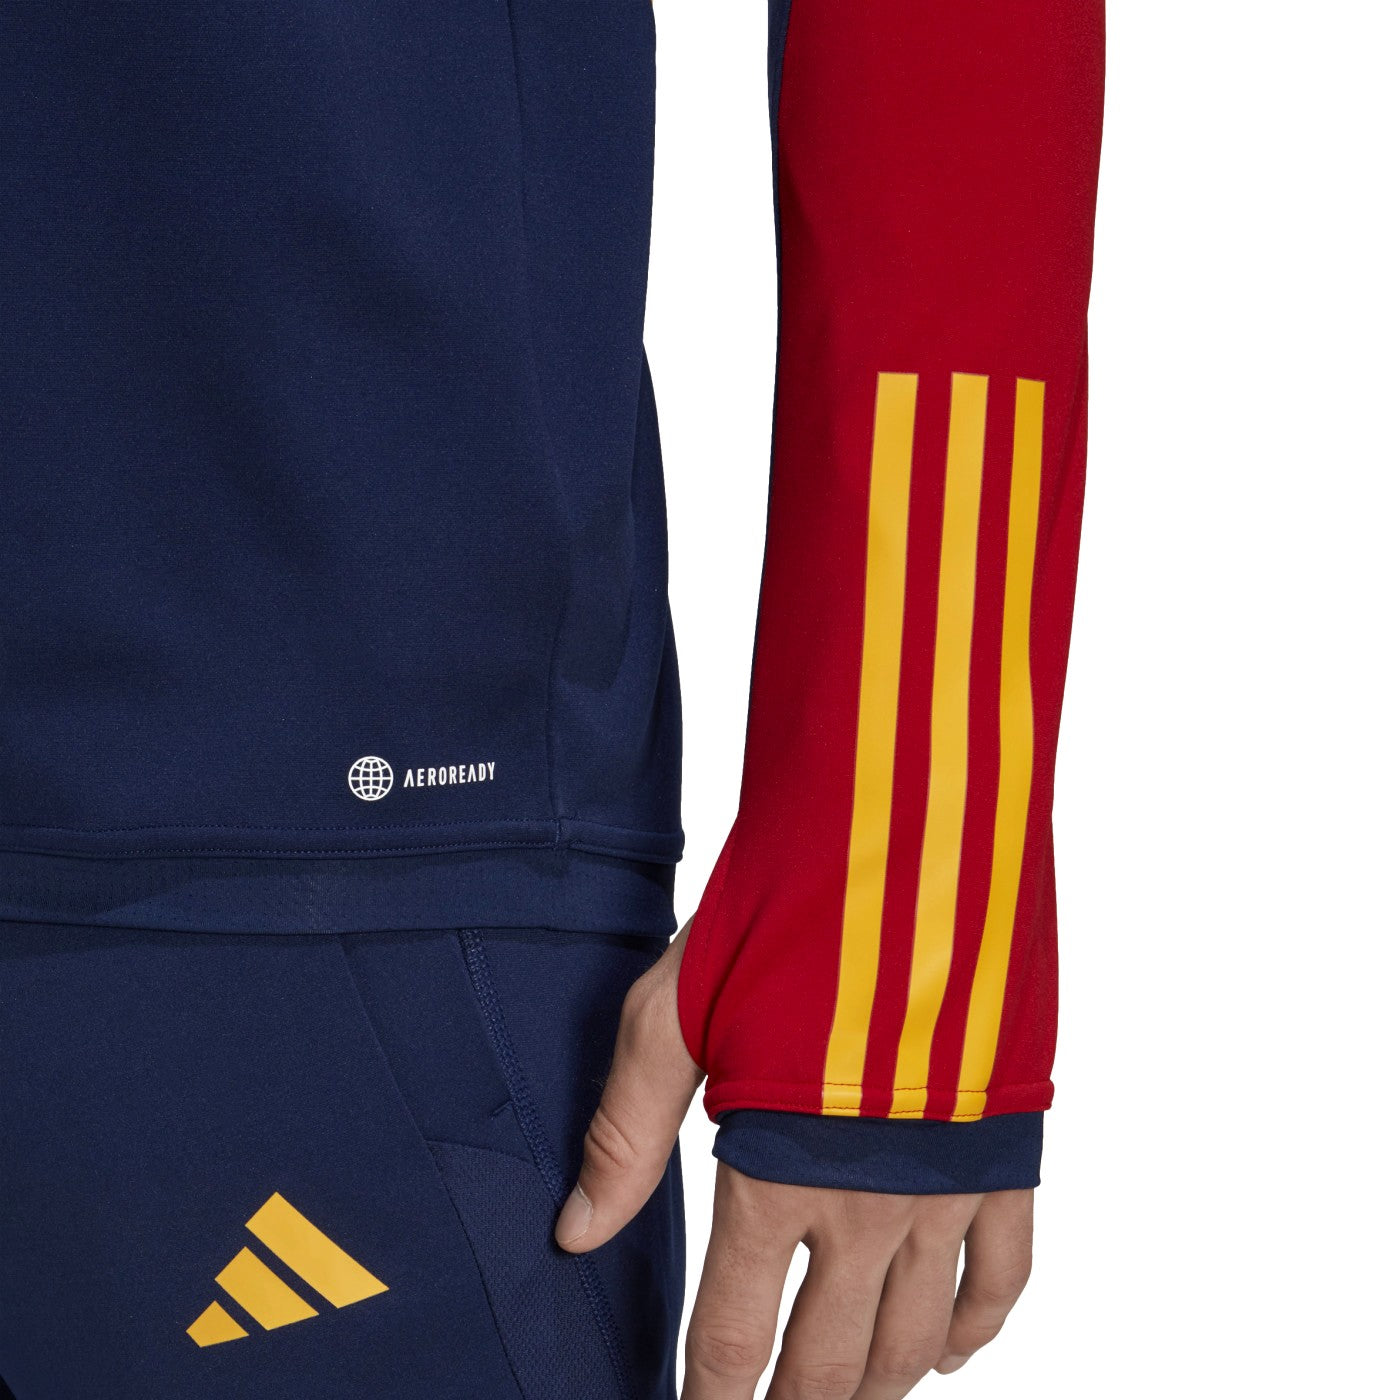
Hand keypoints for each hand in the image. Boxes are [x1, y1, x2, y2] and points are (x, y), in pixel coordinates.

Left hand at [555, 921, 1034, 1397]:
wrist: (908, 844)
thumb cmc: (779, 916)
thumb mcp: (673, 1013)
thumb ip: (627, 1133)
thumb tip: (576, 1235)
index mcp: (775, 1177)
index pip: (735, 1337)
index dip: (710, 1396)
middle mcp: (867, 1204)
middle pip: (830, 1362)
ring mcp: (948, 1183)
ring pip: (915, 1339)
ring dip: (874, 1387)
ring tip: (840, 1399)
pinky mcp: (1006, 1148)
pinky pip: (1004, 1273)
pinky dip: (974, 1328)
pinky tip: (942, 1352)